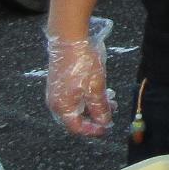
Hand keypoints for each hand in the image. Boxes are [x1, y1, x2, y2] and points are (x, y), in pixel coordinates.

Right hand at [45, 21, 115, 138]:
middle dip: (95, 117)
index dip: (93, 130)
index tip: (108, 128)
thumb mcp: (96, 88)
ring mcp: (57, 92)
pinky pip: (75, 96)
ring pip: (77, 106)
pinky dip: (88, 97)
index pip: (77, 128)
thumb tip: (104, 123)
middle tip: (113, 111)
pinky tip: (100, 89)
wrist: (69, 39)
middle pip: (76, 118)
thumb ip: (100, 108)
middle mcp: (56, 102)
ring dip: (94, 106)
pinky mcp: (61, 82)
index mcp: (62, 107)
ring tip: (111, 98)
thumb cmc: (82, 64)